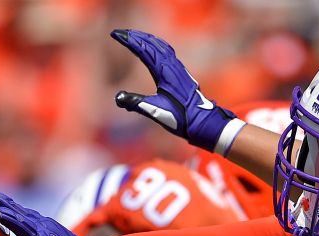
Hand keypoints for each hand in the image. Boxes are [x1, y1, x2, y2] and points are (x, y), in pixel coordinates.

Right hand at [111, 29, 244, 154]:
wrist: (202, 121)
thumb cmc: (180, 117)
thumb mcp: (155, 112)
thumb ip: (136, 103)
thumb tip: (118, 97)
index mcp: (164, 72)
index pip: (143, 50)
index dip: (129, 41)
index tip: (116, 34)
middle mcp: (171, 66)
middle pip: (151, 43)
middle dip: (135, 36)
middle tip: (121, 32)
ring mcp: (178, 68)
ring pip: (160, 46)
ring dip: (146, 39)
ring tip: (134, 36)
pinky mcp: (181, 73)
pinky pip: (166, 51)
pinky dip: (156, 45)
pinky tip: (155, 48)